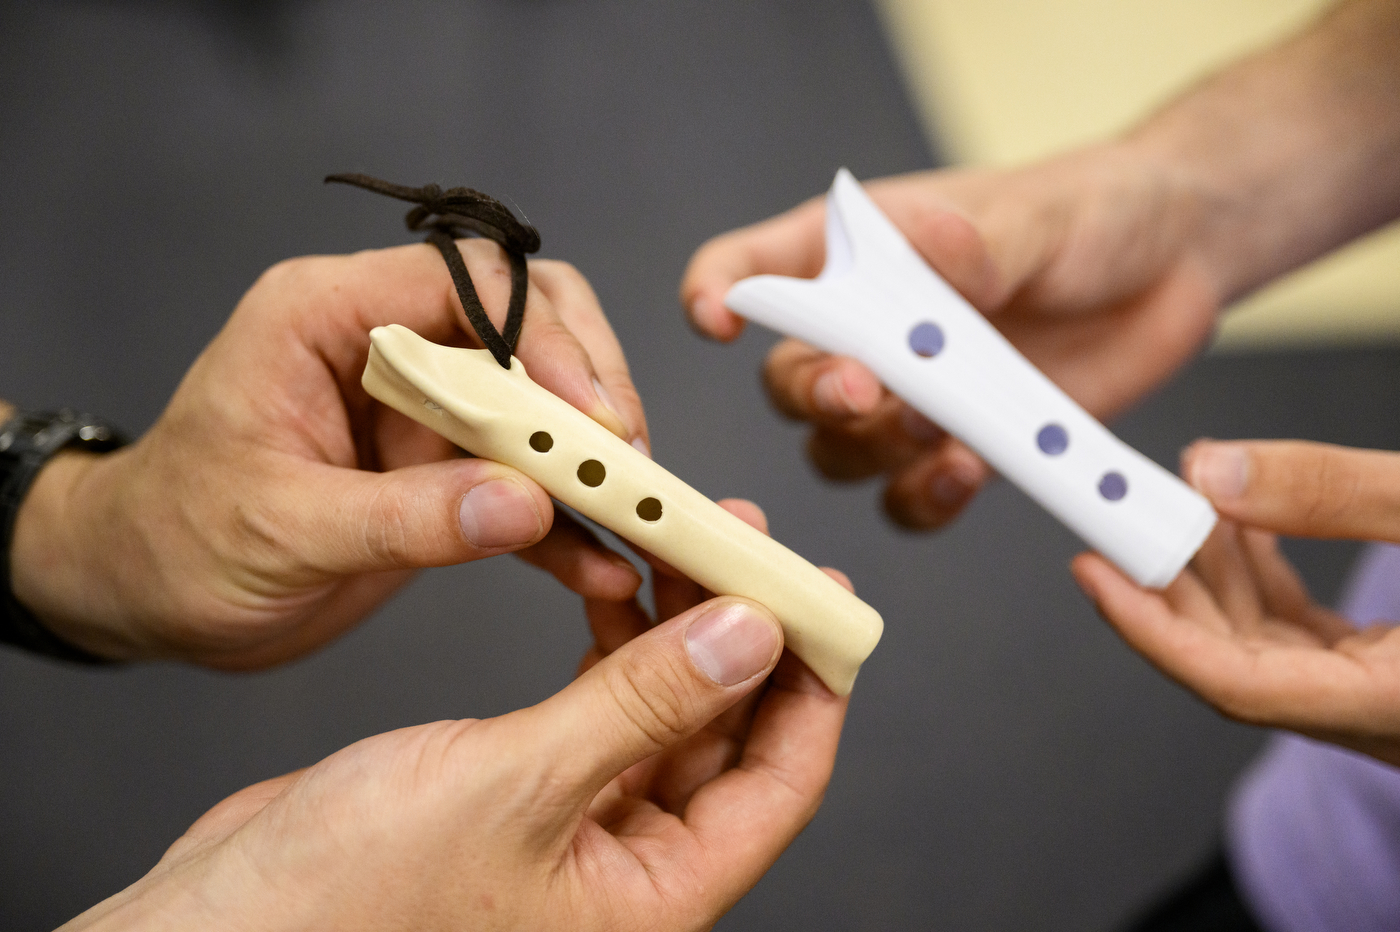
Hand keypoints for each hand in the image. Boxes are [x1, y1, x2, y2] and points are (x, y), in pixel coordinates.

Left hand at [10, 241, 649, 666]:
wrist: (143, 594)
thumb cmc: (176, 538)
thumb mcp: (281, 529)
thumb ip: (405, 517)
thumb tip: (525, 504)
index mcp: (327, 313)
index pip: (467, 279)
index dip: (544, 337)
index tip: (592, 414)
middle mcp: (386, 342)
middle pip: (527, 320)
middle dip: (586, 384)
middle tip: (622, 455)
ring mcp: (421, 405)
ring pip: (541, 398)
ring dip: (590, 453)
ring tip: (635, 507)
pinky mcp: (441, 469)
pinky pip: (522, 480)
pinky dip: (565, 522)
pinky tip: (600, 564)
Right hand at [63, 504, 851, 931]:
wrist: (222, 925)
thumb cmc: (345, 906)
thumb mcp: (516, 790)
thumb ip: (640, 708)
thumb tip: (749, 640)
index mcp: (651, 902)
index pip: (779, 785)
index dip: (812, 689)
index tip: (825, 603)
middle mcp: (624, 872)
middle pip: (726, 737)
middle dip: (742, 638)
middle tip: (748, 546)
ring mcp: (573, 830)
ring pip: (663, 712)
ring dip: (679, 630)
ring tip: (684, 543)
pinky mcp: (521, 790)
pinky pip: (601, 708)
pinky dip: (616, 645)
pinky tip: (620, 590)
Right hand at [681, 145, 1226, 528]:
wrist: (1171, 267)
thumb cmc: (1087, 214)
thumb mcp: (1038, 215)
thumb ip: (982, 242)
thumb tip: (937, 251)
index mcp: (858, 253)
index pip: (752, 268)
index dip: (717, 294)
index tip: (718, 321)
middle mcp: (867, 332)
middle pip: (788, 383)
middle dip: (816, 395)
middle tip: (866, 390)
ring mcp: (911, 398)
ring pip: (840, 452)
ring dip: (877, 452)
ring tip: (942, 432)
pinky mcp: (959, 449)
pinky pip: (907, 499)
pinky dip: (925, 497)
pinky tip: (967, 473)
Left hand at [1072, 439, 1399, 765]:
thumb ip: (1337, 496)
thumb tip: (1217, 475)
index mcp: (1395, 706)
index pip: (1232, 685)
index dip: (1149, 626)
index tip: (1094, 572)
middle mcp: (1384, 718)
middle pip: (1232, 659)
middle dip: (1169, 581)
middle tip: (1120, 516)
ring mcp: (1386, 698)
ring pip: (1263, 643)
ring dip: (1214, 567)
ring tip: (1186, 496)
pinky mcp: (1393, 671)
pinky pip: (1301, 633)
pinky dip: (1261, 575)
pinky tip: (1242, 523)